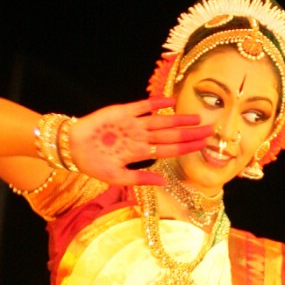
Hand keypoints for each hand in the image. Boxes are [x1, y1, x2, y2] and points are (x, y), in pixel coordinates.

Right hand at [66, 97, 211, 185]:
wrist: (73, 147)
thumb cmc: (93, 164)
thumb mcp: (116, 178)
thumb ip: (140, 178)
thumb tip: (164, 182)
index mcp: (140, 152)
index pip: (170, 149)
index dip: (187, 147)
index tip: (204, 146)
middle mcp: (140, 137)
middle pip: (171, 135)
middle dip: (191, 134)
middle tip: (211, 131)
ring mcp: (133, 124)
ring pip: (161, 121)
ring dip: (179, 120)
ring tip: (197, 118)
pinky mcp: (122, 112)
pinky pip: (143, 106)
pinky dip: (157, 104)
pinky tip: (171, 102)